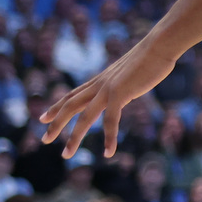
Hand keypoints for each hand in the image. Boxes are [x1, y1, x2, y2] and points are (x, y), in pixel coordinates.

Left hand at [39, 39, 182, 158]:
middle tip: (44, 139)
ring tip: (66, 155)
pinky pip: (111, 120)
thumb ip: (124, 82)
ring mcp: (107, 90)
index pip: (72, 95)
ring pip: (84, 117)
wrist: (159, 46)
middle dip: (55, 124)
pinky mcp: (120, 94)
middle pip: (70, 106)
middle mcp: (99, 85)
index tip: (42, 118)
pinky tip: (108, 153)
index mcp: (101, 80)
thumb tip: (126, 88)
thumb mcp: (132, 72)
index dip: (56, 107)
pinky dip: (109, 138)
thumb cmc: (151, 57)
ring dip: (74, 137)